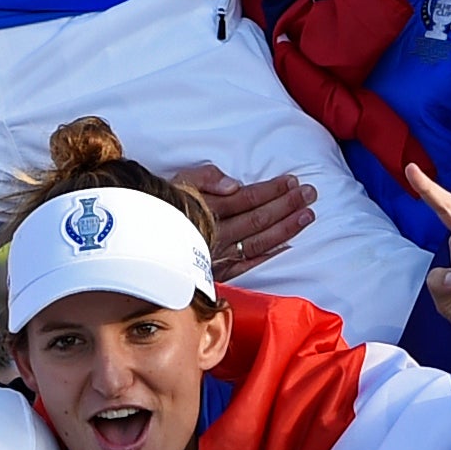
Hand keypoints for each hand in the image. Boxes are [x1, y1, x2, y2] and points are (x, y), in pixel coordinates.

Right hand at [173, 160, 314, 278]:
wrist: (140, 239)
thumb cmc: (160, 206)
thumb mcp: (178, 181)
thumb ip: (205, 177)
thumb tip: (234, 185)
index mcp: (209, 208)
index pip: (249, 198)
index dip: (273, 190)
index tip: (293, 182)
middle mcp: (217, 232)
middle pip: (259, 219)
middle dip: (287, 205)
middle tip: (310, 194)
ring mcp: (219, 254)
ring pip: (258, 241)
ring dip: (286, 229)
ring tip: (307, 215)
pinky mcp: (217, 272)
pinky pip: (247, 264)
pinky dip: (268, 255)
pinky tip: (286, 246)